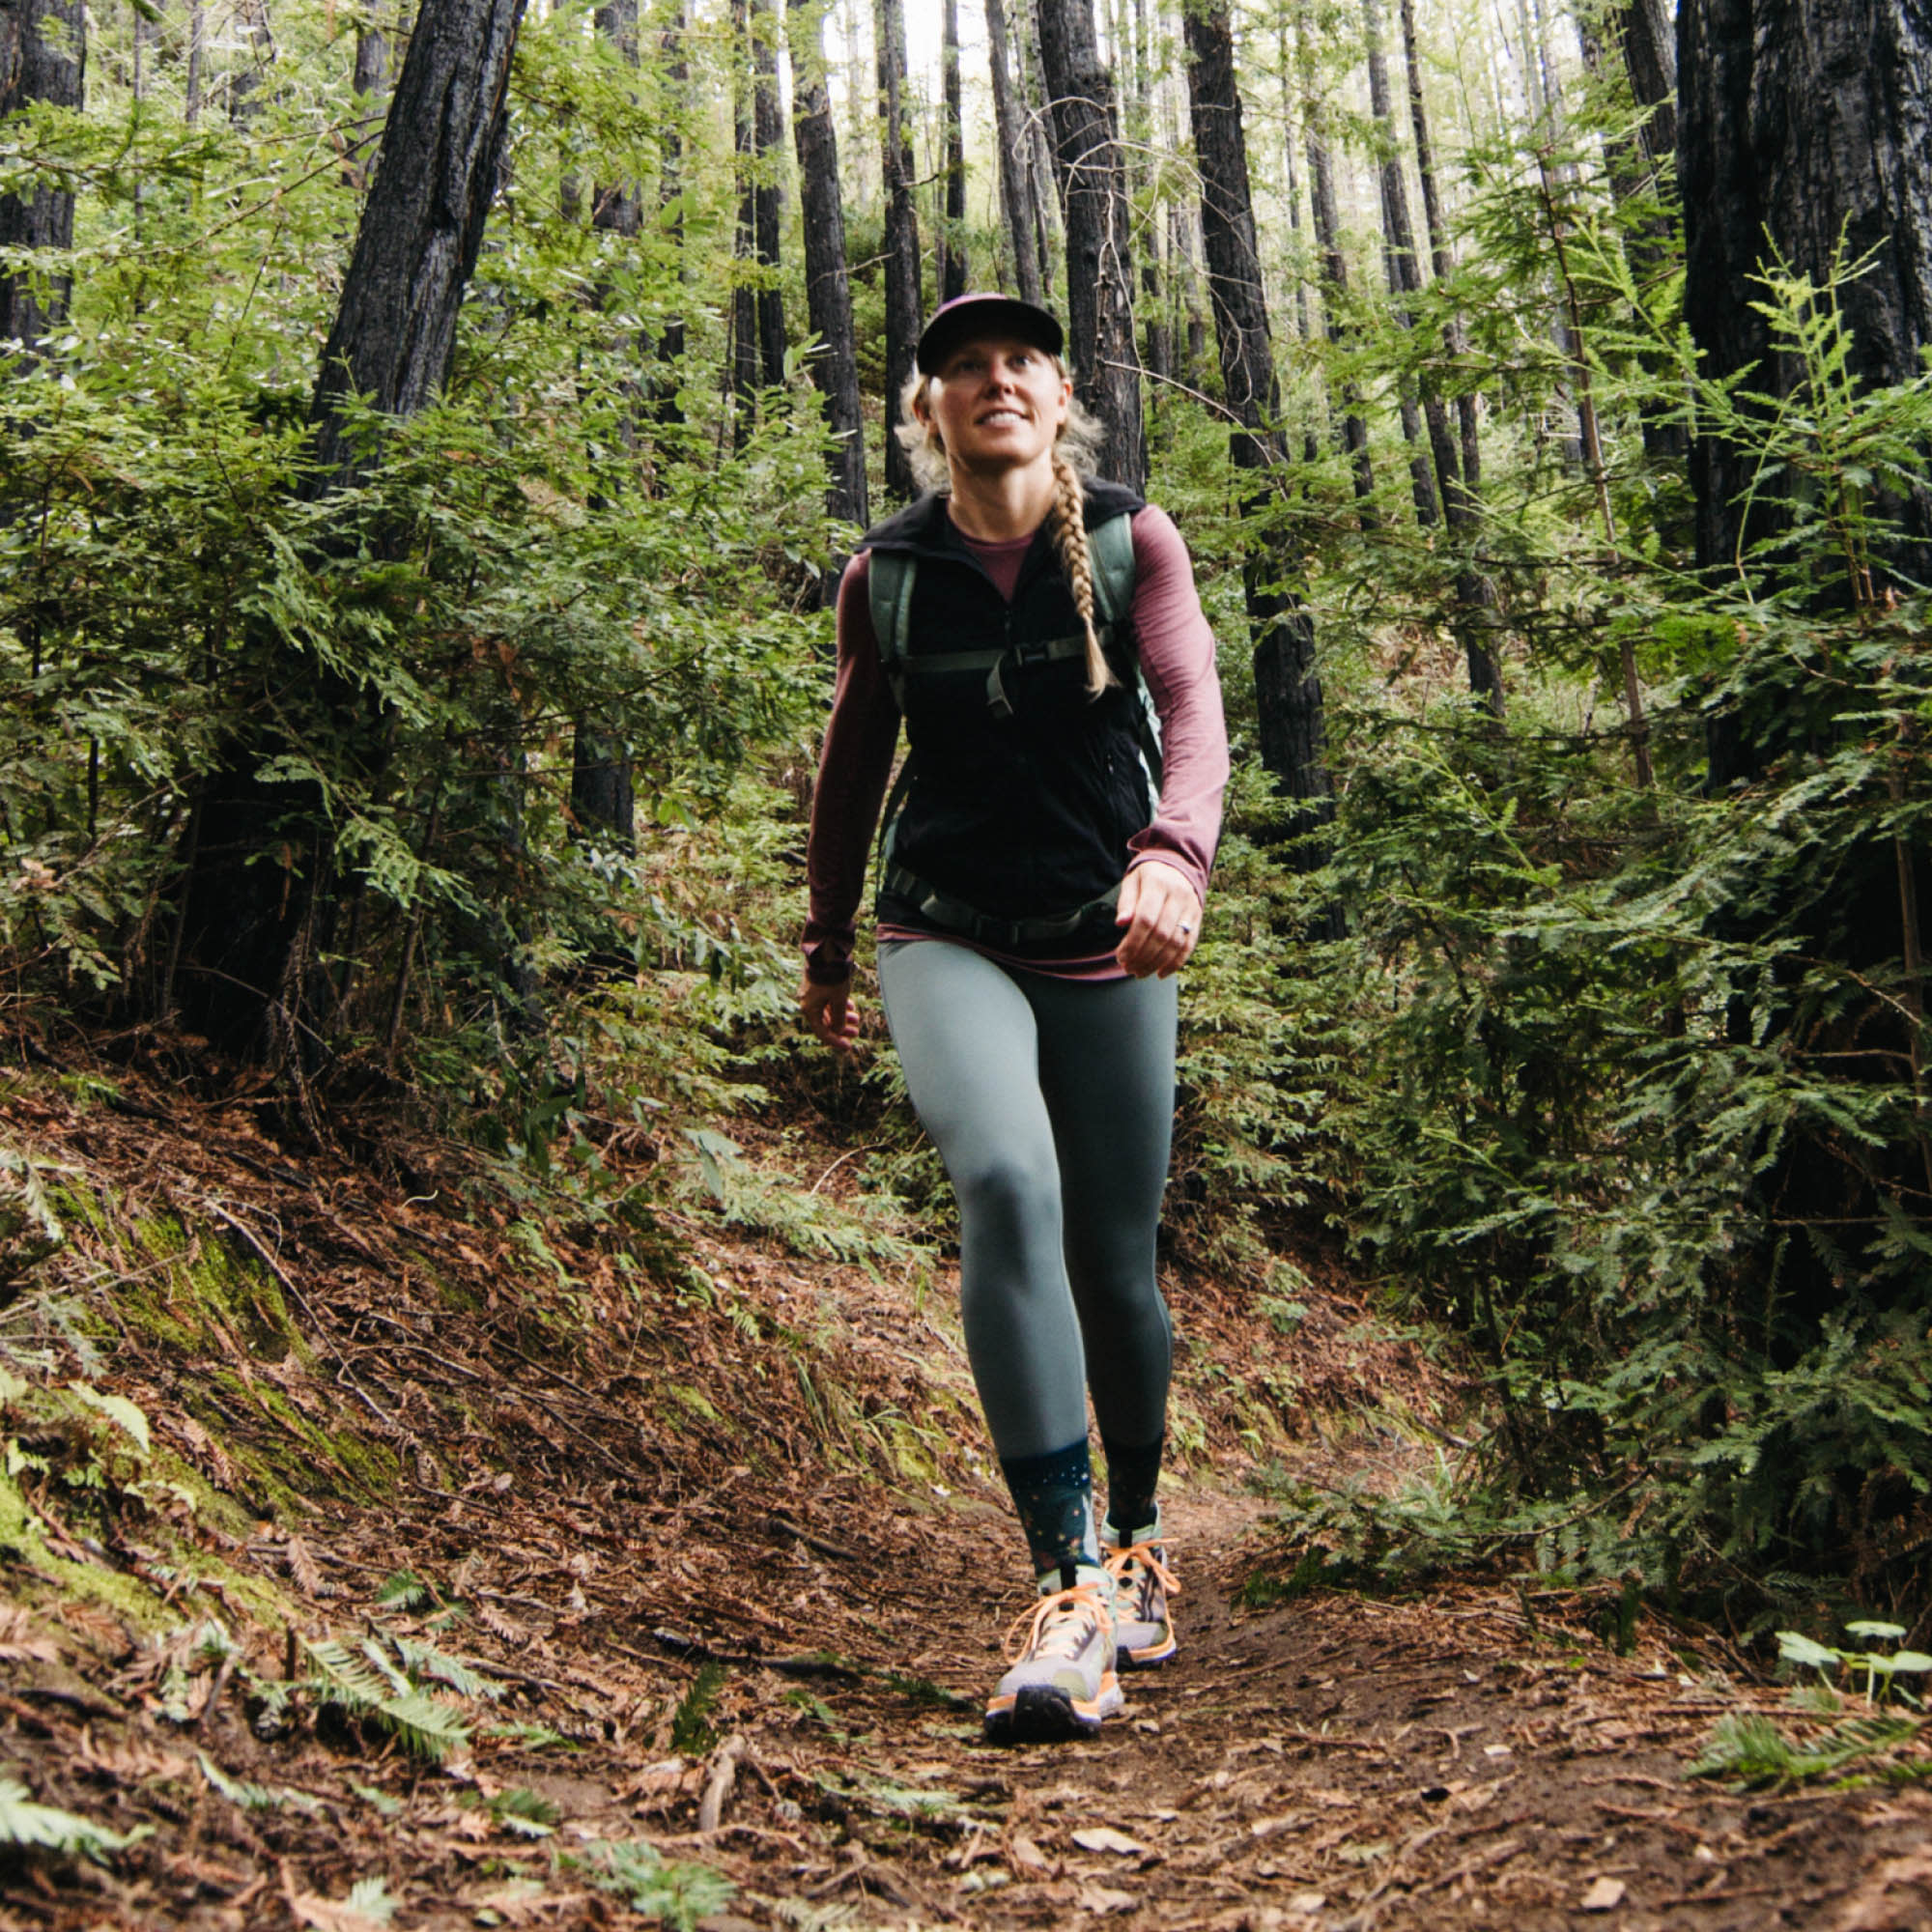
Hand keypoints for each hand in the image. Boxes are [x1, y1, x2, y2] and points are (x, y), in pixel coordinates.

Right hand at [799, 973, 862, 1053]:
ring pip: (828, 1011)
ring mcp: (812, 994)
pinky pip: (828, 1000)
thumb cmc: (832, 977)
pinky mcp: (818, 985)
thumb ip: (839, 1017)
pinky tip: (851, 1005)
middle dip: (842, 1028)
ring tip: (857, 1018)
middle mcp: (808, 1003)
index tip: (848, 1047)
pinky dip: (839, 1005)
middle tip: (856, 1032)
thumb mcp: (839, 1000)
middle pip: (825, 1022)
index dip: (835, 1041)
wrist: (826, 952)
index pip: (822, 1032)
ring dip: (842, 1016)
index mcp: (809, 1009)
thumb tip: (838, 1031)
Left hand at [1114, 861, 1200, 978]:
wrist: (1177, 866)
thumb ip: (1126, 902)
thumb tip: (1120, 923)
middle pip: (1161, 934)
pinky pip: (1189, 945)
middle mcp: (1179, 896)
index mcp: (1159, 884)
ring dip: (1156, 963)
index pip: (1146, 919)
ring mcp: (1191, 908)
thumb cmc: (1148, 878)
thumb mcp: (1132, 882)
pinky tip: (1160, 973)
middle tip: (1127, 968)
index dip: (1132, 942)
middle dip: (1143, 956)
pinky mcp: (1198, 918)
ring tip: (1139, 972)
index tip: (1120, 956)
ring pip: (1176, 943)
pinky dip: (1175, 963)